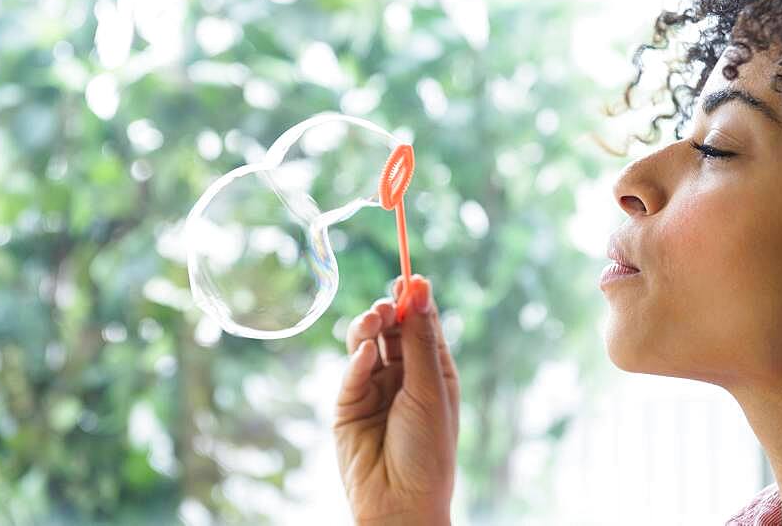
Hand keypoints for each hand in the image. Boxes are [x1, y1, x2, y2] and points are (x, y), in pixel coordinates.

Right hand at [333, 274, 459, 524]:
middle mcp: (404, 376)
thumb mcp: (431, 387)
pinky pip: (351, 372)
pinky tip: (364, 357)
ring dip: (367, 328)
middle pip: (392, 328)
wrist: (400, 503)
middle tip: (386, 306)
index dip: (415, 300)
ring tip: (371, 322)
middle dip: (388, 312)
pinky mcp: (348, 405)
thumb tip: (420, 286)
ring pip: (366, 344)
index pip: (422, 324)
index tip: (407, 278)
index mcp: (434, 370)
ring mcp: (375, 389)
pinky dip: (356, 360)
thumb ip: (421, 337)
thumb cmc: (428, 450)